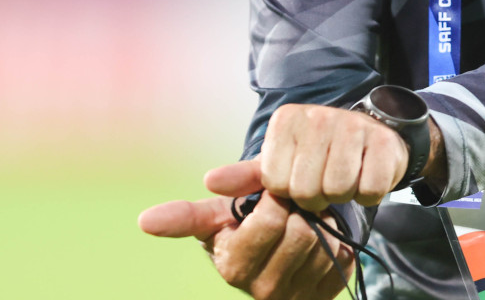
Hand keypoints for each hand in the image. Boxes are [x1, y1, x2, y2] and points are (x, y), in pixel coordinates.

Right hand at [138, 160, 355, 299]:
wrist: (288, 238)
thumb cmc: (248, 220)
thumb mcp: (221, 210)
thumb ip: (188, 213)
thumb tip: (144, 221)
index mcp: (231, 265)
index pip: (270, 221)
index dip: (276, 200)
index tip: (272, 194)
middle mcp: (259, 288)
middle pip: (301, 232)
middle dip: (300, 209)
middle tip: (293, 206)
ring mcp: (292, 296)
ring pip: (322, 245)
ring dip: (320, 223)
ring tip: (305, 221)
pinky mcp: (322, 296)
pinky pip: (340, 259)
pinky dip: (335, 241)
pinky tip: (322, 240)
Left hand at [257, 103, 408, 211]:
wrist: (371, 136)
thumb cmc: (316, 155)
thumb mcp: (277, 164)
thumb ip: (242, 177)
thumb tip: (208, 182)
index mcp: (286, 120)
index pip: (276, 183)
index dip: (289, 192)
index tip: (299, 178)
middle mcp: (318, 116)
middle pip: (307, 190)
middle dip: (317, 197)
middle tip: (324, 181)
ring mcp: (353, 126)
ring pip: (338, 190)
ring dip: (343, 195)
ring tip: (344, 178)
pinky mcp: (384, 142)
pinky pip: (370, 189)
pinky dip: (369, 194)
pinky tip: (366, 176)